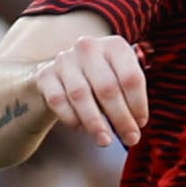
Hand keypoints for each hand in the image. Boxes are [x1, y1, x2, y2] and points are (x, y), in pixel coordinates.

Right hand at [33, 35, 149, 149]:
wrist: (64, 72)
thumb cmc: (101, 80)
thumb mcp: (121, 79)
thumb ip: (130, 99)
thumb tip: (134, 130)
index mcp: (115, 46)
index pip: (131, 77)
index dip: (138, 104)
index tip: (140, 124)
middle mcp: (89, 48)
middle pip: (107, 88)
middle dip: (120, 118)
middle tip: (129, 139)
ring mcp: (65, 60)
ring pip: (81, 95)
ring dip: (95, 123)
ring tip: (105, 140)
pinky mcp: (45, 75)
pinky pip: (58, 101)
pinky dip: (71, 118)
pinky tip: (81, 129)